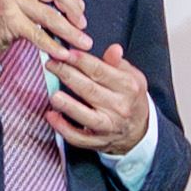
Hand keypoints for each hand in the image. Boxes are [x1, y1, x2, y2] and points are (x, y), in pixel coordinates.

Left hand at [43, 38, 151, 152]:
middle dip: (67, 75)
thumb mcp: (132, 77)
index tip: (65, 52)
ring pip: (85, 116)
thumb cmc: (131, 99)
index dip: (81, 61)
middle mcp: (119, 107)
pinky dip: (63, 128)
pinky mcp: (97, 141)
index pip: (100, 71)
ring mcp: (108, 126)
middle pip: (90, 90)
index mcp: (128, 87)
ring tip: (53, 94)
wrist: (139, 131)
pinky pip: (78, 137)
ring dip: (68, 105)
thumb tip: (114, 49)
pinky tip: (51, 116)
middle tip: (51, 64)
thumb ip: (119, 63)